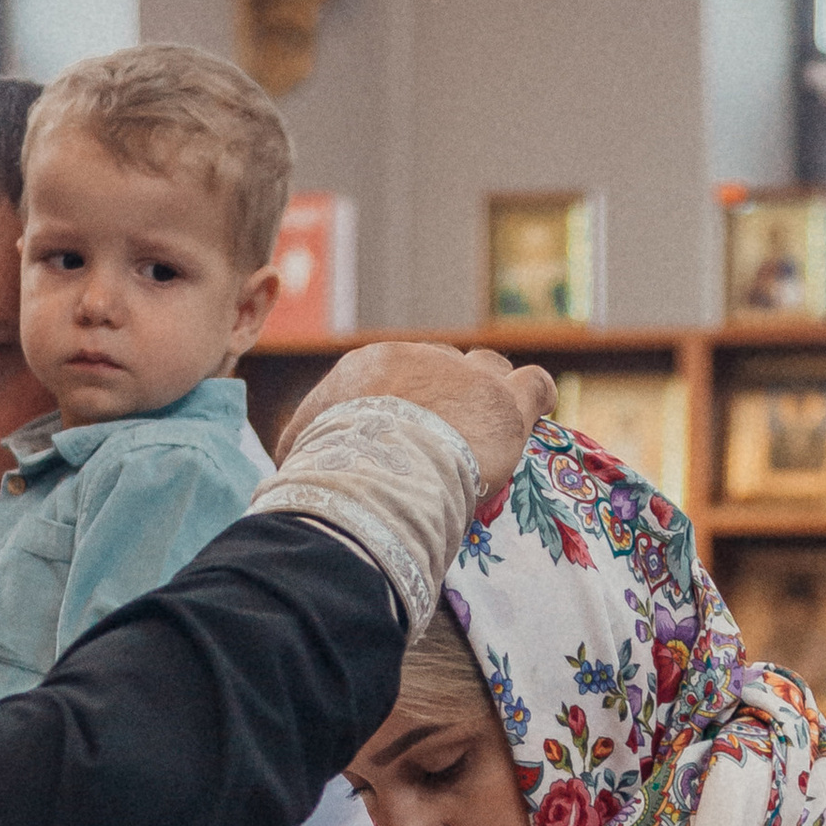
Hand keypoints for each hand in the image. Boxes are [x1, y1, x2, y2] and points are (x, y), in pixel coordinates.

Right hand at [274, 342, 553, 504]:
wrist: (374, 466)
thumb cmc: (332, 464)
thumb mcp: (303, 446)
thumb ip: (303, 444)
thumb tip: (291, 462)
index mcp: (375, 366)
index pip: (400, 377)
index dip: (408, 407)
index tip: (408, 438)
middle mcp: (424, 359)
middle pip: (445, 369)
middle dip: (447, 400)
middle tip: (445, 442)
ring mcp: (469, 377)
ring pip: (489, 366)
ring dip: (490, 393)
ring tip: (490, 426)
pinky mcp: (505, 403)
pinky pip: (534, 384)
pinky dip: (534, 397)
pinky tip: (532, 412)